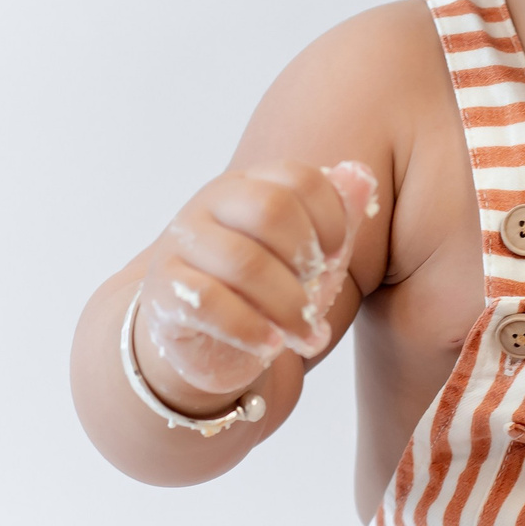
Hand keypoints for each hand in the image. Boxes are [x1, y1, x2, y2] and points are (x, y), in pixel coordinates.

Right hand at [132, 160, 378, 409]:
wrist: (202, 343)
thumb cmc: (262, 292)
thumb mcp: (307, 255)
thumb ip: (337, 217)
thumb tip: (362, 177)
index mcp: (248, 186)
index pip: (299, 179)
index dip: (331, 219)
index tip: (335, 256)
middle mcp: (210, 205)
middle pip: (270, 209)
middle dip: (307, 261)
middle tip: (318, 296)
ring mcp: (181, 245)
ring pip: (244, 262)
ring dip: (289, 308)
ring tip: (306, 337)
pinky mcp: (162, 290)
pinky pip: (207, 302)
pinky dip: (250, 329)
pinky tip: (271, 347)